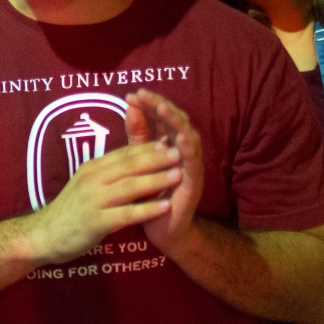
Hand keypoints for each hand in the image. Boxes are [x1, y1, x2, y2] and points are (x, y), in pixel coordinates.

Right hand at [27, 140, 178, 263]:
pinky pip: (127, 214)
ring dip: (157, 179)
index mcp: (91, 169)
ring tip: (179, 175)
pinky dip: (148, 209)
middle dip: (156, 158)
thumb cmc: (70, 210)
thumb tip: (133, 162)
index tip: (169, 141)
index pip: (123, 153)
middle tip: (180, 152)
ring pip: (130, 186)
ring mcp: (93, 200)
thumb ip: (107, 173)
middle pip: (129, 165)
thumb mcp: (86, 185)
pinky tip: (166, 207)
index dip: (147, 147)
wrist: (45, 235)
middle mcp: (92, 180)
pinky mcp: (96, 222)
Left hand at [124, 90, 202, 251]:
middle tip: (144, 94)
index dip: (148, 104)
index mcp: (168, 145)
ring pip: (188, 137)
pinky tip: (179, 138)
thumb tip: (129, 107)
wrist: (162, 230)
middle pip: (175, 122)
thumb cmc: (151, 195)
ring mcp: (190, 167)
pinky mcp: (194, 183)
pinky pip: (193, 163)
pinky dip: (187, 148)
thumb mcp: (140, 161)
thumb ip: (137, 136)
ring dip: (175, 122)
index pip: (161, 118)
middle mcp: (183, 152)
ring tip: (162, 107)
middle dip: (160, 106)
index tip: (131, 94)